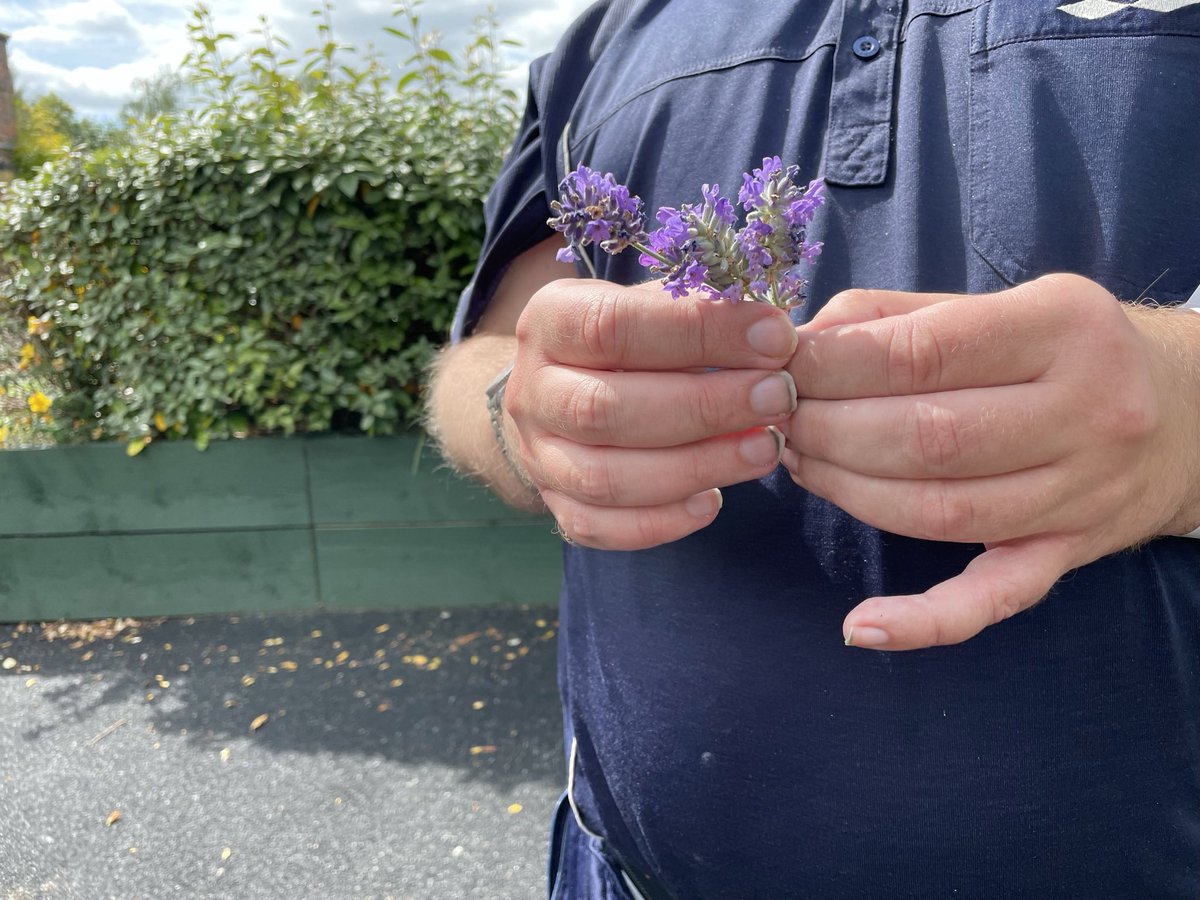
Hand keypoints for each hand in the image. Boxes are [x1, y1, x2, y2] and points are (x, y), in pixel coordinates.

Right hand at [506, 278, 798, 549]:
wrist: (564, 387)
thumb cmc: (631, 337)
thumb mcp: (653, 303)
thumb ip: (700, 311)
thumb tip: (771, 334)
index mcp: (549, 322)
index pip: (613, 326)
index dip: (697, 331)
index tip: (773, 336)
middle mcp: (530, 391)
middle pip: (606, 409)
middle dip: (705, 406)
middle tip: (779, 397)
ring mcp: (537, 455)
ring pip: (605, 478)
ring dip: (696, 466)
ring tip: (766, 449)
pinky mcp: (555, 504)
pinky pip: (599, 527)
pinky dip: (661, 521)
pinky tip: (713, 502)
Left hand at [780, 274, 1199, 649]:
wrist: (1184, 412)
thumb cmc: (1059, 349)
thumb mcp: (996, 304)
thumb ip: (892, 317)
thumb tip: (796, 345)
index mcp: (1061, 327)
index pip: (923, 352)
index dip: (832, 367)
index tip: (780, 372)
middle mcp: (1085, 410)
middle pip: (928, 438)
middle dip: (830, 431)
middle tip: (781, 422)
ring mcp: (1082, 492)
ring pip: (941, 512)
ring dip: (849, 493)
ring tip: (803, 466)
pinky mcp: (1068, 553)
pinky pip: (995, 598)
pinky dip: (925, 621)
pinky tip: (861, 627)